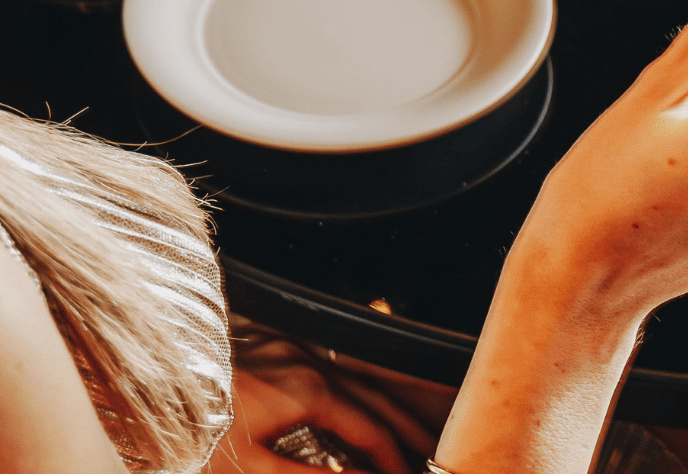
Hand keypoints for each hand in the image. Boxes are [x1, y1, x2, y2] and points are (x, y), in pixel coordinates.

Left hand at [209, 364, 408, 473]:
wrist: (146, 393)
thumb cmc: (193, 435)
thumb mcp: (252, 468)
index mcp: (308, 390)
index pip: (369, 427)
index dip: (391, 457)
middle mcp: (306, 360)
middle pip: (373, 395)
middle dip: (403, 427)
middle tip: (425, 451)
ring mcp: (290, 347)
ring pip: (353, 375)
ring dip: (380, 404)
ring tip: (399, 430)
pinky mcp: (272, 344)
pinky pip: (327, 364)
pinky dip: (350, 387)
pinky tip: (352, 403)